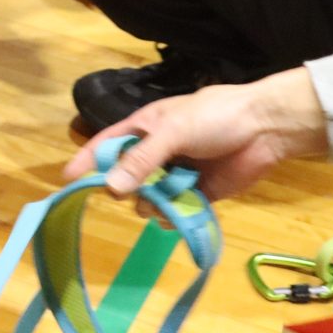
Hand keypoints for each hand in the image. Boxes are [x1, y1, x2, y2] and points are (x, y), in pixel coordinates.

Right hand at [64, 69, 329, 202]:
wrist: (264, 128)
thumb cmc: (214, 117)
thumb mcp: (172, 131)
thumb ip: (142, 160)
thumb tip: (111, 188)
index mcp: (144, 128)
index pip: (106, 145)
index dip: (88, 161)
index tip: (68, 181)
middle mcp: (156, 153)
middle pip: (125, 177)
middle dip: (125, 188)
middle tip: (133, 192)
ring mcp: (176, 175)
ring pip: (148, 199)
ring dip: (152, 203)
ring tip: (166, 198)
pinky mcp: (197, 195)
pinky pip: (174, 212)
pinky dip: (173, 216)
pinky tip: (180, 212)